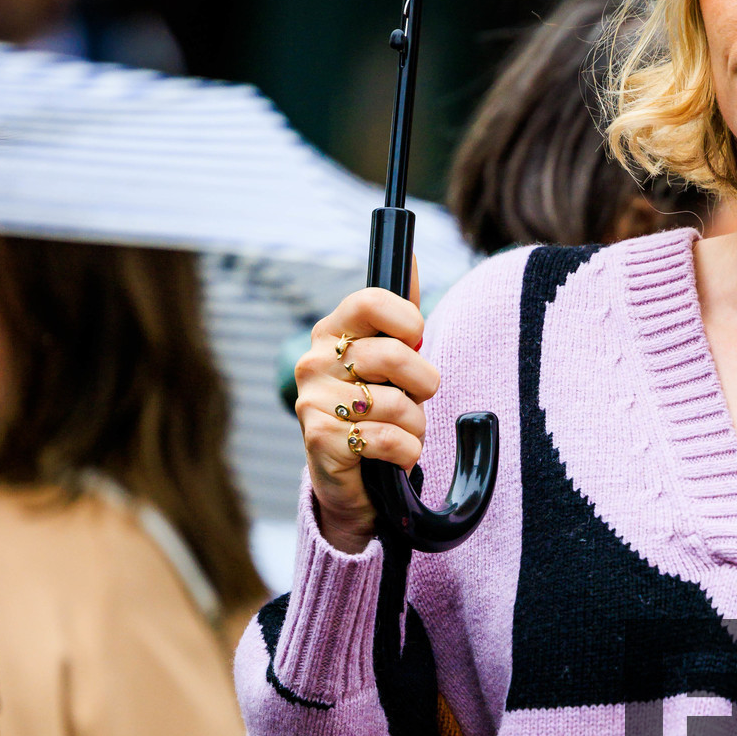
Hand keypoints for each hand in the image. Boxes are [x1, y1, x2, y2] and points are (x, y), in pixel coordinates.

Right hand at [295, 265, 438, 554]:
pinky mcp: (320, 440)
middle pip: (394, 355)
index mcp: (331, 332)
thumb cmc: (377, 413)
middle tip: (415, 400)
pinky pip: (387, 440)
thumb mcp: (392, 362)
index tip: (415, 340)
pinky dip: (405, 453)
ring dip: (415, 427)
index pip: (371, 301)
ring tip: (400, 433)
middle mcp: (314, 361)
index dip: (407, 320)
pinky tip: (392, 457)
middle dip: (423, 385)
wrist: (352, 480)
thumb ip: (402, 315)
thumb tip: (412, 256)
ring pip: (397, 405)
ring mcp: (313, 401)